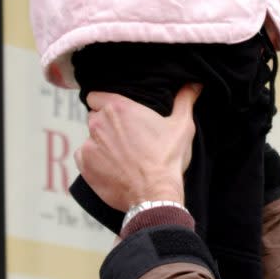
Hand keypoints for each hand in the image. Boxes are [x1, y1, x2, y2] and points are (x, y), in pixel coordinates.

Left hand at [74, 86, 200, 211]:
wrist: (155, 194)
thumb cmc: (167, 158)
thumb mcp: (181, 125)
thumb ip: (185, 100)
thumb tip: (195, 84)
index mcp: (118, 107)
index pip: (96, 96)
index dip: (105, 103)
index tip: (117, 113)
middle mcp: (98, 123)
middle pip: (95, 117)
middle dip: (106, 124)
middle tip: (126, 136)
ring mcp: (89, 145)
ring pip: (90, 138)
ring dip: (101, 143)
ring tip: (121, 156)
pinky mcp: (84, 165)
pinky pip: (84, 157)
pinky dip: (94, 161)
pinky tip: (112, 168)